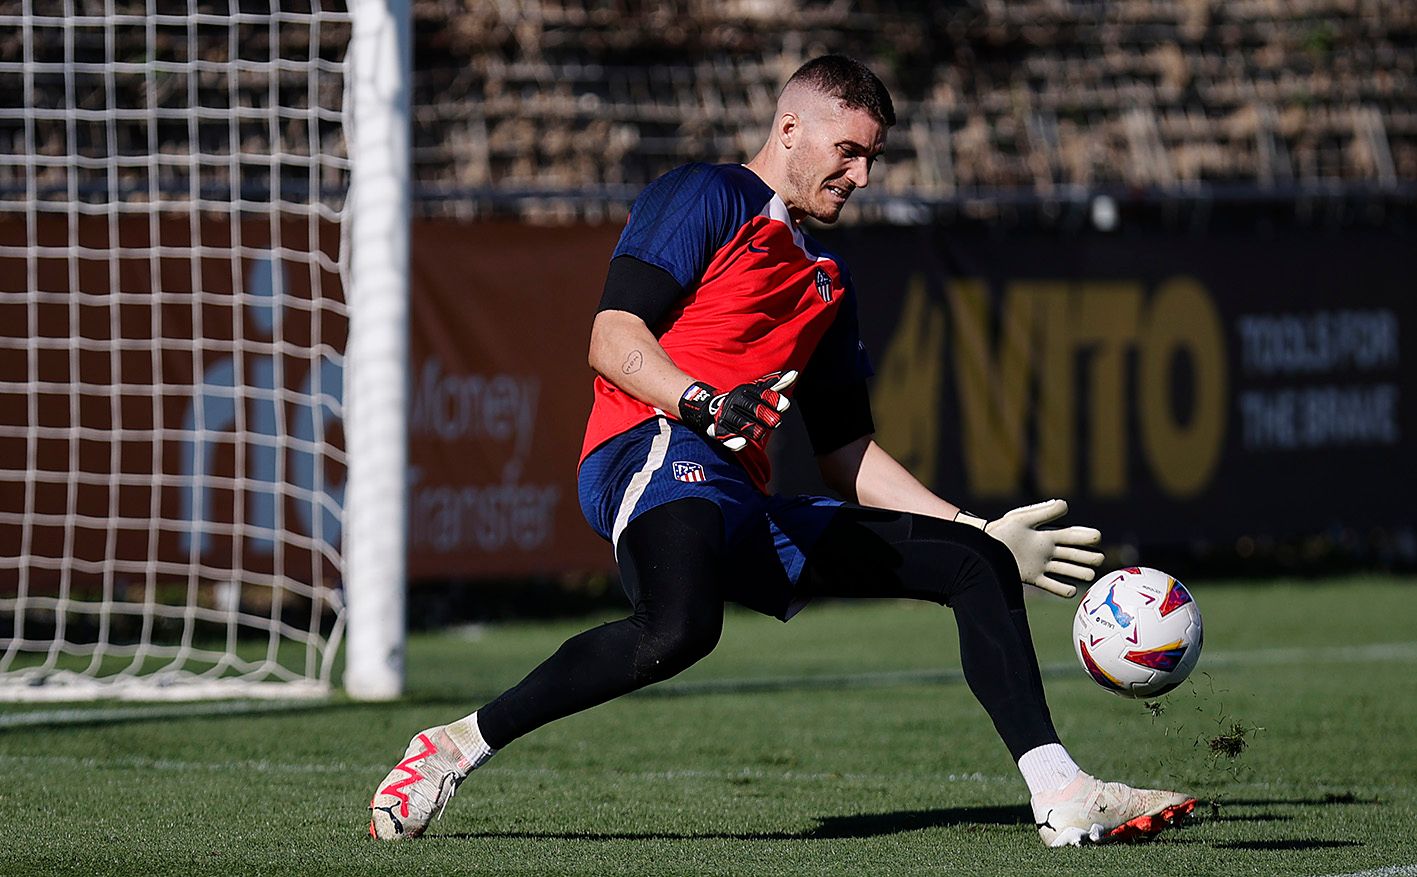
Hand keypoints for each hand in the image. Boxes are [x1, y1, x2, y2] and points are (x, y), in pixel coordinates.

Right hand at [678, 371, 797, 451]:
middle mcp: (736, 401)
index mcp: (746, 391)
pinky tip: (742, 443)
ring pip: (741, 423)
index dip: (773, 399)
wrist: (712, 408)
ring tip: (759, 433)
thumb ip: (776, 385)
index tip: (785, 405)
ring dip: (752, 428)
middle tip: (775, 422)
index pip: (762, 394)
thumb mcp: (757, 391)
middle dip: (764, 415)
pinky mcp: (719, 430)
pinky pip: (726, 436)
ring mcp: (727, 416)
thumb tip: (795, 374)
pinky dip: (733, 440)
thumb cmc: (742, 400)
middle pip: (752, 409)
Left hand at [955, 499, 1102, 597]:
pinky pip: (1050, 585)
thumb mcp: (1021, 518)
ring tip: (1091, 575)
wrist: (982, 549)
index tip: (1097, 536)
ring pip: (1065, 569)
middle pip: (1072, 554)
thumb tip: (1065, 504)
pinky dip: (1061, 589)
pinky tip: (1072, 591)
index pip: (1070, 535)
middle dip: (1087, 556)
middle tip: (1100, 558)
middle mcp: (1046, 550)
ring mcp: (1040, 565)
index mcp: (1045, 535)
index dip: (1084, 536)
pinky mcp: (1032, 577)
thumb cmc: (1001, 530)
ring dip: (1078, 572)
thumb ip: (1043, 512)